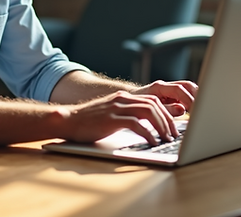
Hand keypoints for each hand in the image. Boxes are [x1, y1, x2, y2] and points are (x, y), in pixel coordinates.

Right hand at [61, 90, 179, 145]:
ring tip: (166, 139)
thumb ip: (128, 116)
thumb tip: (146, 127)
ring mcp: (116, 108)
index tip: (172, 127)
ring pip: (148, 111)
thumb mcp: (112, 115)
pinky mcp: (111, 119)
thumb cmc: (89, 122)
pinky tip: (152, 142)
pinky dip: (148, 133)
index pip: (152, 100)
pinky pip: (136, 124)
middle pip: (154, 104)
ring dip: (161, 126)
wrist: (68, 120)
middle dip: (167, 120)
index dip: (166, 113)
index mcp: (124, 97)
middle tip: (173, 135)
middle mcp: (122, 99)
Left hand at [131, 80, 197, 115]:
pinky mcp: (172, 96)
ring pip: (189, 90)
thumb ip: (166, 110)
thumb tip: (182, 109)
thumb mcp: (149, 110)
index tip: (195, 109)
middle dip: (197, 97)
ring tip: (200, 110)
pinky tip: (195, 111)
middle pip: (188, 86)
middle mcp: (166, 86)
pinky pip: (186, 95)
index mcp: (159, 87)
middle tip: (202, 109)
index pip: (179, 89)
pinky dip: (192, 101)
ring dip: (196, 98)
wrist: (128, 102)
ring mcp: (169, 90)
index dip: (188, 99)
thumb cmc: (136, 105)